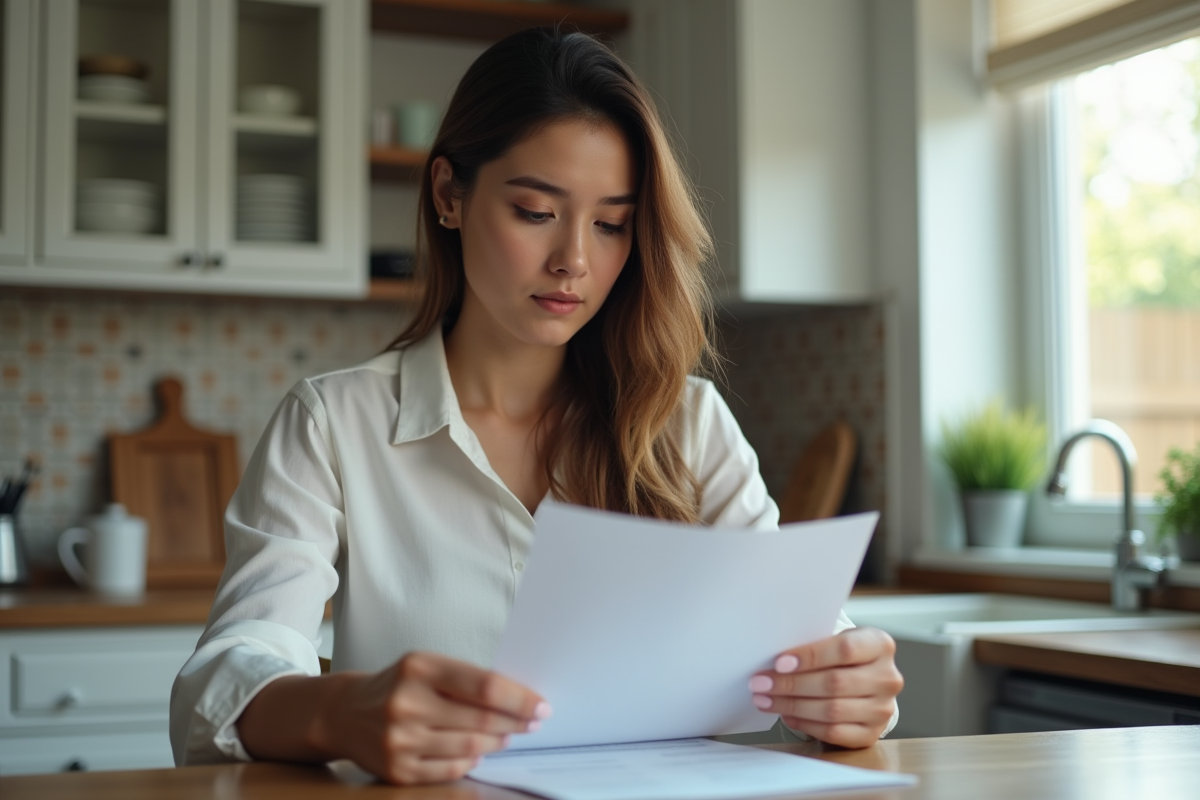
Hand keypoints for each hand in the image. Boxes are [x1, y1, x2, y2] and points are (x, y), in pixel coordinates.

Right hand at [315, 651, 549, 783]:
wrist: (343, 713)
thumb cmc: (397, 685)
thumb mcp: (426, 666)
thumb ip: (466, 680)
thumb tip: (518, 700)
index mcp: (419, 668)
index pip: (485, 686)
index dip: (520, 699)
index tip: (541, 706)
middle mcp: (407, 704)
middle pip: (480, 721)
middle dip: (515, 723)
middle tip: (532, 723)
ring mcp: (399, 740)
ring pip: (470, 749)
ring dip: (497, 743)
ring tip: (507, 736)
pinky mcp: (397, 770)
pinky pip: (450, 770)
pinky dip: (471, 762)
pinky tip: (479, 753)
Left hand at [748, 627, 901, 747]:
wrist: (866, 681)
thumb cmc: (843, 657)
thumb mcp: (836, 639)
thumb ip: (814, 645)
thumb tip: (774, 659)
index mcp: (880, 645)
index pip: (845, 649)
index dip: (810, 656)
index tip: (779, 662)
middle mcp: (887, 677)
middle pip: (834, 683)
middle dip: (791, 684)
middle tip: (761, 683)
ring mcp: (882, 709)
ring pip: (832, 710)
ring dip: (792, 705)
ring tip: (766, 699)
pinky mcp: (871, 733)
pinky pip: (834, 732)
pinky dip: (805, 724)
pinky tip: (787, 715)